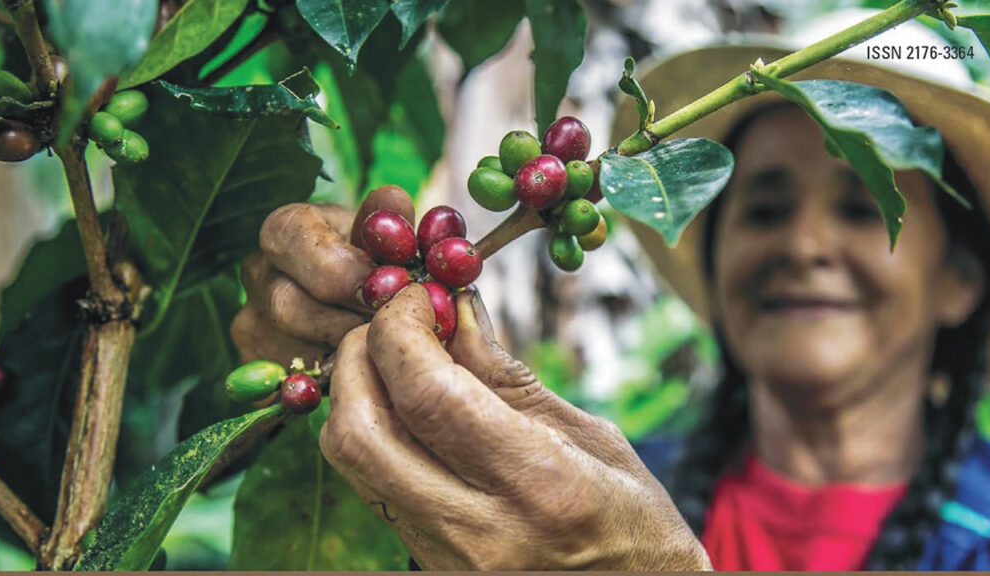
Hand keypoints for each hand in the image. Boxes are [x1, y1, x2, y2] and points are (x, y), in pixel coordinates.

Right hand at [230, 186, 413, 366]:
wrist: (364, 301)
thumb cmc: (376, 260)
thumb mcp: (385, 235)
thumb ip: (388, 221)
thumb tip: (393, 201)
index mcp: (283, 229)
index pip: (291, 239)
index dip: (342, 270)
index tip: (384, 290)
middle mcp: (257, 273)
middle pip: (288, 304)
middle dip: (346, 322)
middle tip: (390, 332)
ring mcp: (251, 323)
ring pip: (289, 350)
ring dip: (343, 356)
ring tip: (383, 351)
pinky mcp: (259, 368)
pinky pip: (289, 385)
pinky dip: (330, 384)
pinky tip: (361, 372)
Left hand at [320, 286, 710, 570]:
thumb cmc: (637, 527)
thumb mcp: (592, 440)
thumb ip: (509, 379)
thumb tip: (456, 311)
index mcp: (537, 485)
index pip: (428, 393)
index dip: (402, 329)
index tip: (416, 294)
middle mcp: (478, 530)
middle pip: (361, 432)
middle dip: (358, 356)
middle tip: (390, 321)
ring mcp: (447, 559)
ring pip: (352, 464)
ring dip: (355, 395)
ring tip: (394, 359)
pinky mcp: (430, 569)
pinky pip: (374, 489)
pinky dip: (374, 433)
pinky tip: (404, 408)